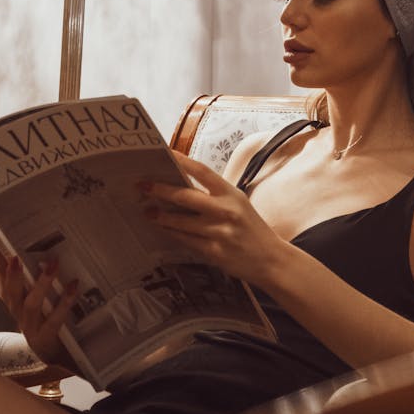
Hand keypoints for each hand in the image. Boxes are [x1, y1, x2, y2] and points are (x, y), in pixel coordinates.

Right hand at [0, 242, 79, 369]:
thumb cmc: (46, 324)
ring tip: (52, 264)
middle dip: (11, 274)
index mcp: (15, 303)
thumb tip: (45, 250)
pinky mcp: (46, 338)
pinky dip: (64, 302)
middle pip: (11, 293)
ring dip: (41, 283)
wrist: (56, 359)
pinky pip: (55, 319)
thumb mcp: (37, 301)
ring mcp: (31, 328)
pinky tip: (74, 286)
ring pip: (32, 304)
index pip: (3, 278)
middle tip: (13, 255)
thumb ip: (37, 280)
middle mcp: (18, 314)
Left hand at [142, 151, 289, 287]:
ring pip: (180, 221)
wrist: (270, 259)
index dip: (182, 160)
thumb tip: (182, 185)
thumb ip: (214, 195)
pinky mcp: (213, 251)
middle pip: (185, 196)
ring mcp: (218, 232)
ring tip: (148, 210)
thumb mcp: (238, 203)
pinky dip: (172, 233)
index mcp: (231, 194)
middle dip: (160, 190)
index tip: (165, 153)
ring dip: (160, 215)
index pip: (202, 171)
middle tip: (143, 186)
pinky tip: (163, 228)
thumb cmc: (251, 228)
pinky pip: (185, 240)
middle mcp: (225, 210)